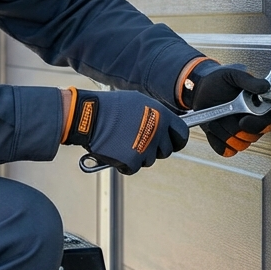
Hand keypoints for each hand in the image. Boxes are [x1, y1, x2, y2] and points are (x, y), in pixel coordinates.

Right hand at [61, 88, 187, 174]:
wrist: (88, 117)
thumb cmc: (110, 107)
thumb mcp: (138, 102)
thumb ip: (154, 114)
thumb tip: (163, 124)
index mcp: (161, 115)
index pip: (182, 134)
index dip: (177, 140)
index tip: (172, 143)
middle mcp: (157, 132)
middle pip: (166, 150)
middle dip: (155, 149)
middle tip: (139, 143)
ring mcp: (146, 148)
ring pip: (150, 160)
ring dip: (138, 155)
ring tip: (122, 142)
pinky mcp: (133, 161)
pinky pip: (134, 167)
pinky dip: (125, 163)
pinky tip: (115, 150)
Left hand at [179, 60, 270, 156]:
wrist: (200, 87)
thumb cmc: (219, 80)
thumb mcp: (233, 75)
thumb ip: (249, 81)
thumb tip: (265, 87)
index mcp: (258, 108)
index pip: (266, 124)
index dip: (255, 125)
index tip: (243, 120)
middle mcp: (251, 122)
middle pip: (251, 137)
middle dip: (235, 127)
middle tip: (224, 114)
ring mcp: (238, 133)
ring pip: (239, 145)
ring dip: (225, 133)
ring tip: (215, 119)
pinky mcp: (225, 140)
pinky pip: (225, 151)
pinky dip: (217, 142)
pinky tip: (212, 128)